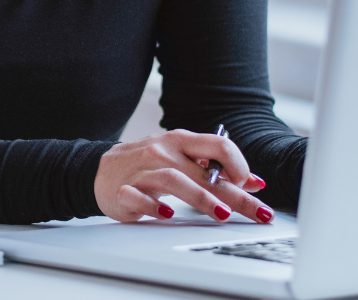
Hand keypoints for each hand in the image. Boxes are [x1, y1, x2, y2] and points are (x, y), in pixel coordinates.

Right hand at [94, 129, 273, 223]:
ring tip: (221, 214)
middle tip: (258, 212)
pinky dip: (153, 206)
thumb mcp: (182, 159)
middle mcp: (163, 152)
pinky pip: (138, 197)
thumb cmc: (147, 165)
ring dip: (201, 198)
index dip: (239, 164)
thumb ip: (215, 168)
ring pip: (174, 180)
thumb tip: (254, 182)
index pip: (218, 144)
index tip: (251, 185)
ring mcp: (143, 171)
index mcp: (181, 141)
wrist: (100, 171)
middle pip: (204, 171)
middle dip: (235, 194)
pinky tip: (167, 215)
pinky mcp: (124, 190)